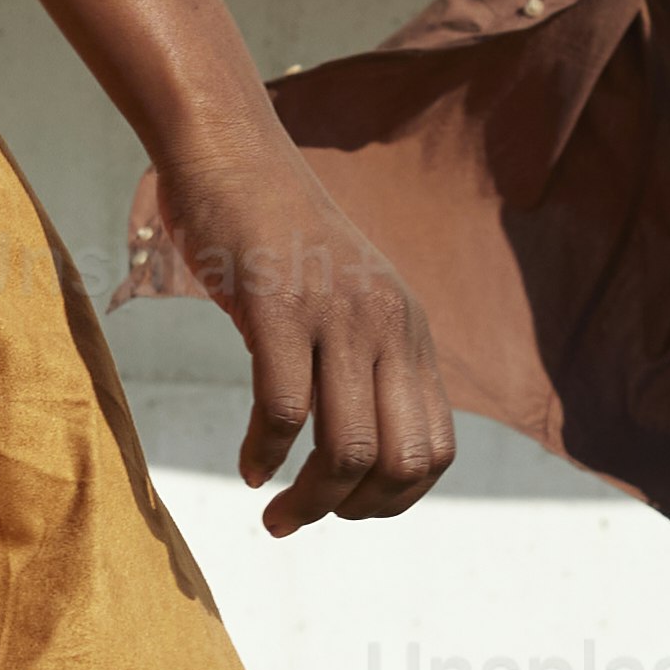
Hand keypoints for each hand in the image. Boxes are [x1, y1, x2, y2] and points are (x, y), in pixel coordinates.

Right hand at [153, 134, 453, 534]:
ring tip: (276, 514)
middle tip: (307, 517)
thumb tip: (358, 444)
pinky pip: (284, 412)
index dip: (398, 499)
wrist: (232, 152)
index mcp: (410, 330)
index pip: (437, 449)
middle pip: (401, 462)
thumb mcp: (345, 295)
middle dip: (356, 511)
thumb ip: (362, 355)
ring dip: (309, 501)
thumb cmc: (275, 233)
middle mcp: (388, 326)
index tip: (348, 509)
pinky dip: (264, 457)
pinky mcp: (279, 308)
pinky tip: (248, 466)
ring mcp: (337, 316)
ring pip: (347, 450)